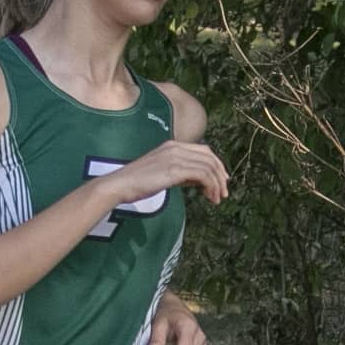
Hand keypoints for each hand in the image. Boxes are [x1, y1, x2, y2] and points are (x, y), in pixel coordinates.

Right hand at [109, 138, 229, 206]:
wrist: (120, 185)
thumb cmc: (137, 182)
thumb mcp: (162, 173)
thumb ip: (181, 173)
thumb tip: (199, 180)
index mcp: (172, 145)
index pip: (204, 150)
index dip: (216, 165)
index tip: (221, 181)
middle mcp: (176, 147)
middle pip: (210, 157)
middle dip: (220, 175)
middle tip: (224, 192)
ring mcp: (175, 157)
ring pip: (209, 166)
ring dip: (217, 184)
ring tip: (217, 199)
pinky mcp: (174, 169)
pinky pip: (203, 174)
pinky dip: (211, 186)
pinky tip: (209, 197)